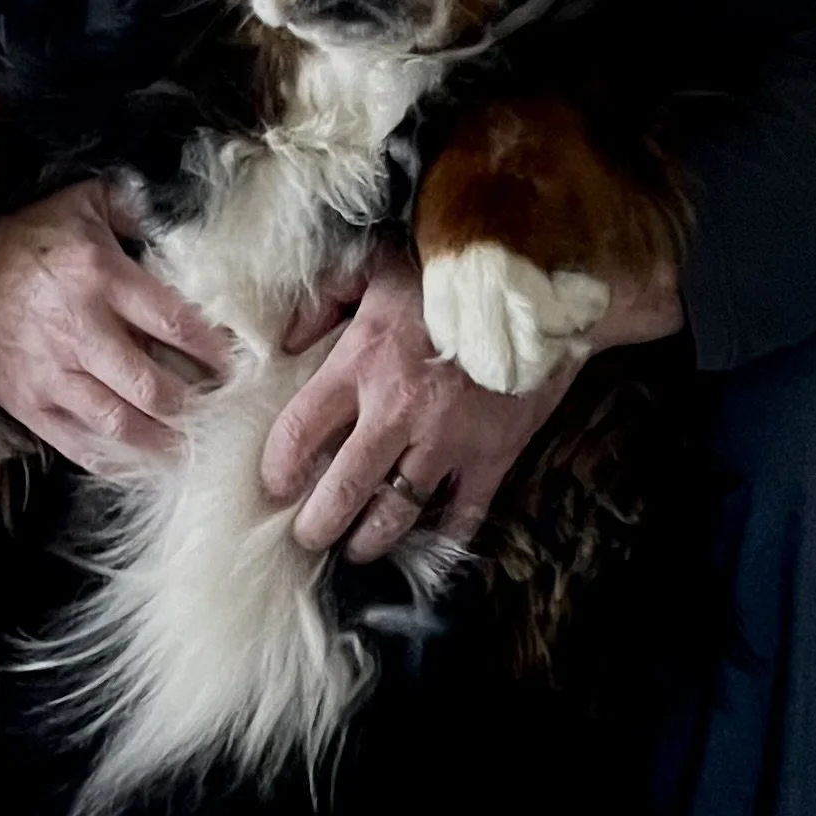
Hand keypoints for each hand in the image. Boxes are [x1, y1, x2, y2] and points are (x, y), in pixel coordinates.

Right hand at [0, 180, 231, 475]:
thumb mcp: (76, 205)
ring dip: (166, 444)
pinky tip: (150, 466)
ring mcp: (53, 376)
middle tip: (228, 414)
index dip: (213, 350)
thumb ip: (131, 209)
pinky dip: (120, 463)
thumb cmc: (22, 242)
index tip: (242, 364)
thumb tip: (181, 219)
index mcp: (98, 279)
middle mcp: (78, 332)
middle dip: (197, 406)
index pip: (172, 322)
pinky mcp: (31, 407)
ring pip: (122, 426)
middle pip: (152, 387)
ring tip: (199, 449)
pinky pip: (82, 447)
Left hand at [259, 243, 583, 562]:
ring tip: (355, 549)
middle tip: (307, 537)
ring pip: (397, 513)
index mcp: (361, 363)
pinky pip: (465, 514)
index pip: (299, 433)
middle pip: (342, 490)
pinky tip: (428, 549)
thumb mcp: (375, 265)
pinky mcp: (494, 454)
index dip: (278, 469)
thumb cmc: (450, 271)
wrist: (541, 281)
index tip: (274, 486)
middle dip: (316, 525)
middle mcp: (398, 411)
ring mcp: (448, 439)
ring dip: (369, 540)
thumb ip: (323, 299)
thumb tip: (285, 340)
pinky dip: (445, 539)